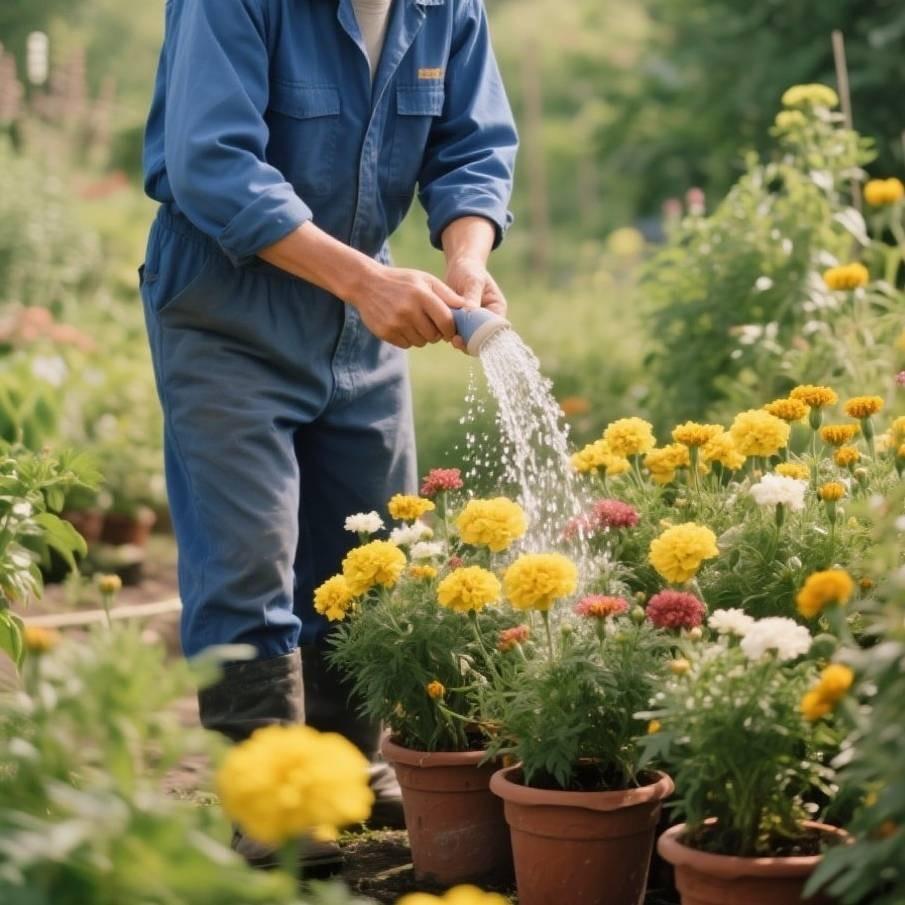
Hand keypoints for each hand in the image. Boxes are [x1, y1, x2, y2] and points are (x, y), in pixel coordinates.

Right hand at [348, 265, 465, 348]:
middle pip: (435, 335)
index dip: (451, 329)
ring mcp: (396, 323)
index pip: (446, 321)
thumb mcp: (425, 280)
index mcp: (422, 295)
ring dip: (422, 336)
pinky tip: (402, 325)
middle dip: (436, 333)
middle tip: (429, 323)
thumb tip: (467, 310)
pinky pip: (407, 345)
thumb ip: (447, 294)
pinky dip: (408, 339)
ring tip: (414, 322)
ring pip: (421, 342)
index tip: (450, 329)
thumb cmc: (402, 281)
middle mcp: (409, 310)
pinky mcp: (386, 332)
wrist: (366, 283)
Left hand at [444, 256, 507, 351]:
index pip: (494, 329)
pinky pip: (458, 332)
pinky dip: (450, 333)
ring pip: (469, 338)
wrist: (459, 266)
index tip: (469, 338)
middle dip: (469, 341)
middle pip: (482, 338)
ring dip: (458, 339)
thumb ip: (472, 296)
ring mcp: (474, 322)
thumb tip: (470, 311)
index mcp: (497, 309)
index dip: (483, 337)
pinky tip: (441, 330)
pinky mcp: (462, 323)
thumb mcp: (473, 280)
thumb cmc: (470, 270)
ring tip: (446, 335)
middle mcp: (488, 319)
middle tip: (455, 341)